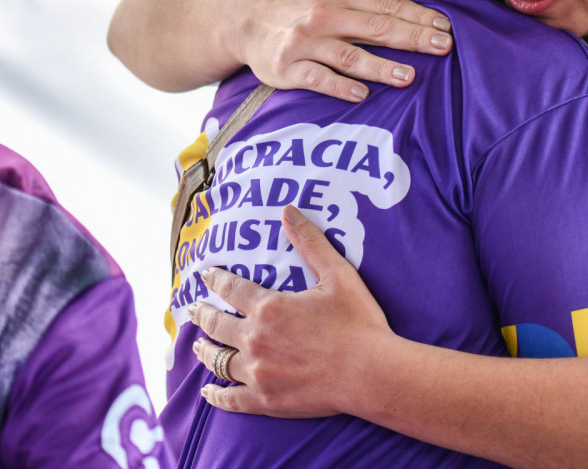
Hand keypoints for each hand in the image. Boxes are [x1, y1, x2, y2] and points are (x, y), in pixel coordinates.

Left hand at [188, 206, 392, 417]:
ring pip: (218, 360)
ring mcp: (257, 372)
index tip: (206, 276)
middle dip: (203, 314)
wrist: (370, 371)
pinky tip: (209, 391)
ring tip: (197, 345)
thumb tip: (287, 211)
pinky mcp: (265, 399)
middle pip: (216, 325)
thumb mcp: (338, 274)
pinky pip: (230, 398)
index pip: (232, 289)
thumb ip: (310, 243)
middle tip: (194, 309)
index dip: (216, 280)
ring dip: (204, 350)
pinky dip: (216, 394)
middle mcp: (255, 339)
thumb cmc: (358, 321)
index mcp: (269, 307)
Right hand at [236, 0, 454, 101]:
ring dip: (380, 66)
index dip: (418, 16)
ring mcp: (305, 43)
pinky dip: (340, 87)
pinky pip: (317, 79)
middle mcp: (323, 15)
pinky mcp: (287, 69)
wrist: (242, 19)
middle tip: (443, 47)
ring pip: (349, 56)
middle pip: (375, 28)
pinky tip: (363, 95)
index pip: (386, 6)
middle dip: (412, 37)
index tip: (446, 26)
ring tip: (409, 77)